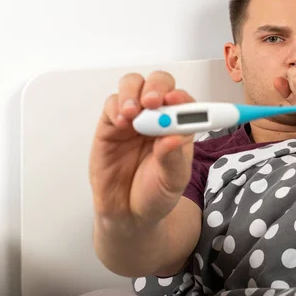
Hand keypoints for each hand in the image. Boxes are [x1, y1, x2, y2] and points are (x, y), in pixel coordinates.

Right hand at [89, 70, 195, 227]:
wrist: (128, 213)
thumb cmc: (156, 193)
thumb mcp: (173, 181)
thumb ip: (173, 158)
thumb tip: (173, 137)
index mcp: (180, 127)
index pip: (184, 101)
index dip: (181, 97)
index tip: (176, 101)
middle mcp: (158, 117)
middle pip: (158, 83)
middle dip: (156, 87)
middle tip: (152, 102)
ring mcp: (134, 119)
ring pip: (133, 85)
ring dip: (133, 93)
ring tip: (133, 113)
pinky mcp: (111, 125)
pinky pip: (111, 105)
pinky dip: (116, 107)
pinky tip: (121, 122)